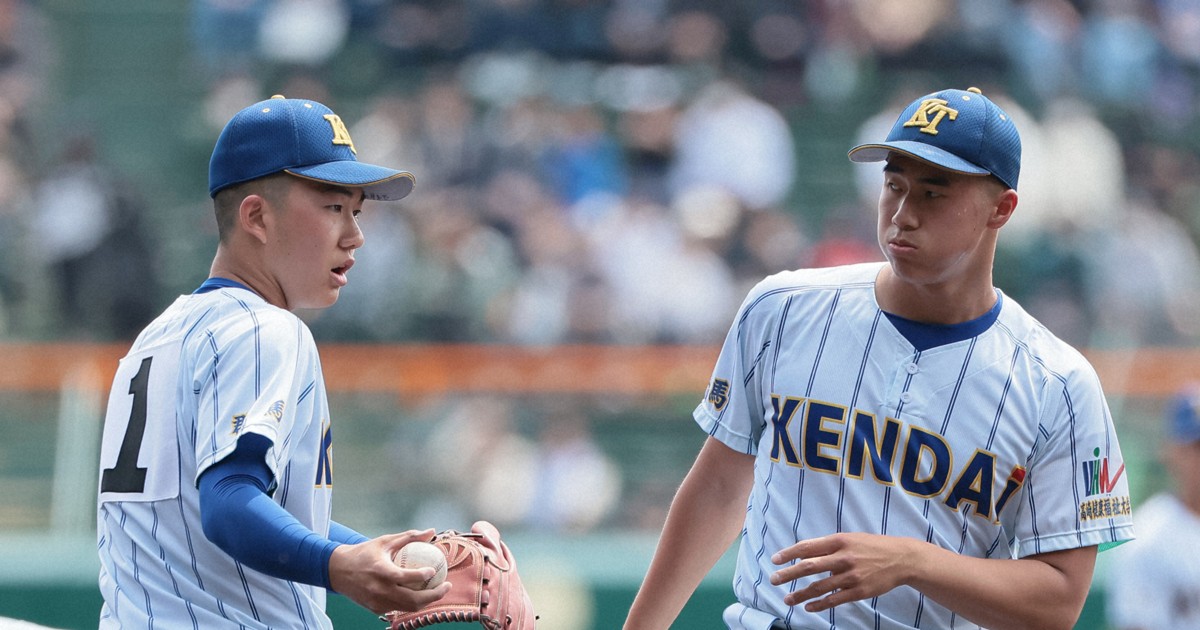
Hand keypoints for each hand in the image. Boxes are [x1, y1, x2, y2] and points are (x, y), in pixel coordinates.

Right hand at [328, 529, 452, 614]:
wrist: (337, 571)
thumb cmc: (364, 553)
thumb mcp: (385, 541)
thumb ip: (409, 537)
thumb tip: (432, 531)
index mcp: (381, 572)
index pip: (407, 577)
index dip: (424, 576)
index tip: (435, 570)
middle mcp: (379, 590)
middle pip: (413, 600)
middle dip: (435, 595)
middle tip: (447, 585)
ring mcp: (378, 602)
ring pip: (408, 607)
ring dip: (426, 602)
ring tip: (438, 591)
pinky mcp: (376, 609)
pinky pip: (399, 608)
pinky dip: (412, 603)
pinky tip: (422, 594)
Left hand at [770, 532, 919, 611]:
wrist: (901, 559)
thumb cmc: (871, 546)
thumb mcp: (850, 539)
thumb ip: (828, 547)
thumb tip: (805, 556)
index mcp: (839, 541)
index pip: (807, 547)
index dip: (789, 553)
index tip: (775, 560)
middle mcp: (843, 557)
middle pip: (809, 567)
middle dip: (788, 574)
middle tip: (773, 580)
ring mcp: (851, 576)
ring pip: (819, 587)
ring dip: (800, 594)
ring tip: (787, 599)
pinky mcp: (859, 591)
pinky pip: (834, 600)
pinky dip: (819, 605)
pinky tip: (808, 607)